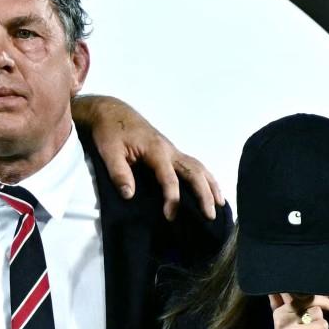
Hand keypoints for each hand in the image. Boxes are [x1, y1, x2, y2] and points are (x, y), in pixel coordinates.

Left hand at [74, 95, 222, 218]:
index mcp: (155, 150)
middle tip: (210, 216)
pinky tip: (211, 190)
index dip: (172, 198)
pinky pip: (194, 165)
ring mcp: (173, 151)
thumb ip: (119, 173)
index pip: (169, 177)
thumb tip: (129, 195)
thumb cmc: (110, 132)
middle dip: (204, 194)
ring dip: (211, 185)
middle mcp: (170, 150)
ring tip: (220, 205)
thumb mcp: (109, 152)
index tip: (170, 216)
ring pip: (199, 167)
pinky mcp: (172, 153)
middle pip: (194, 172)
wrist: (112, 112)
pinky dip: (206, 178)